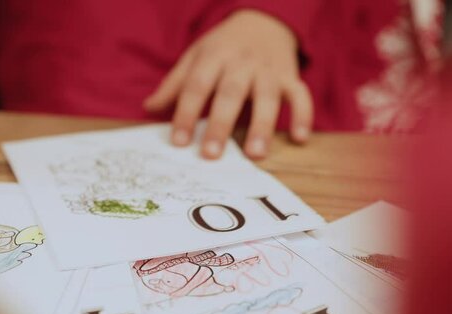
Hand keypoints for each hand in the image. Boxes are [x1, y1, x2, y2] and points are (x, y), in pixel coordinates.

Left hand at [144, 9, 312, 158]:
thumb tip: (148, 107)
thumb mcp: (195, 57)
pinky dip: (303, 115)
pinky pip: (301, 95)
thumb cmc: (223, 47)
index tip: (179, 142)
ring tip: (255, 154)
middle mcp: (241, 63)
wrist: (262, 21)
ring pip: (267, 97)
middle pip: (230, 94)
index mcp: (213, 57)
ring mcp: (268, 70)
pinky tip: (300, 138)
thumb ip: (175, 84)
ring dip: (263, 126)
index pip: (196, 86)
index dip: (186, 114)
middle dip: (221, 125)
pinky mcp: (290, 76)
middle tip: (212, 154)